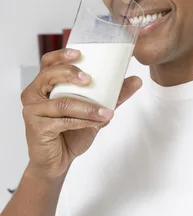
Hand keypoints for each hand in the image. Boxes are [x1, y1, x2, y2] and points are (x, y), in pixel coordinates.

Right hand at [21, 48, 141, 179]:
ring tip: (107, 111)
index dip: (61, 55)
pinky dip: (83, 121)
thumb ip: (112, 95)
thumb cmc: (70, 132)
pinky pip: (63, 121)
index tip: (79, 53)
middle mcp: (34, 94)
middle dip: (70, 74)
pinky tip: (97, 122)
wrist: (58, 161)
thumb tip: (136, 81)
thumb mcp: (94, 110)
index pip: (48, 62)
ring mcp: (33, 111)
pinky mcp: (37, 128)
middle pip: (49, 75)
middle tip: (89, 79)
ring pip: (62, 103)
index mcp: (44, 85)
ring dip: (87, 107)